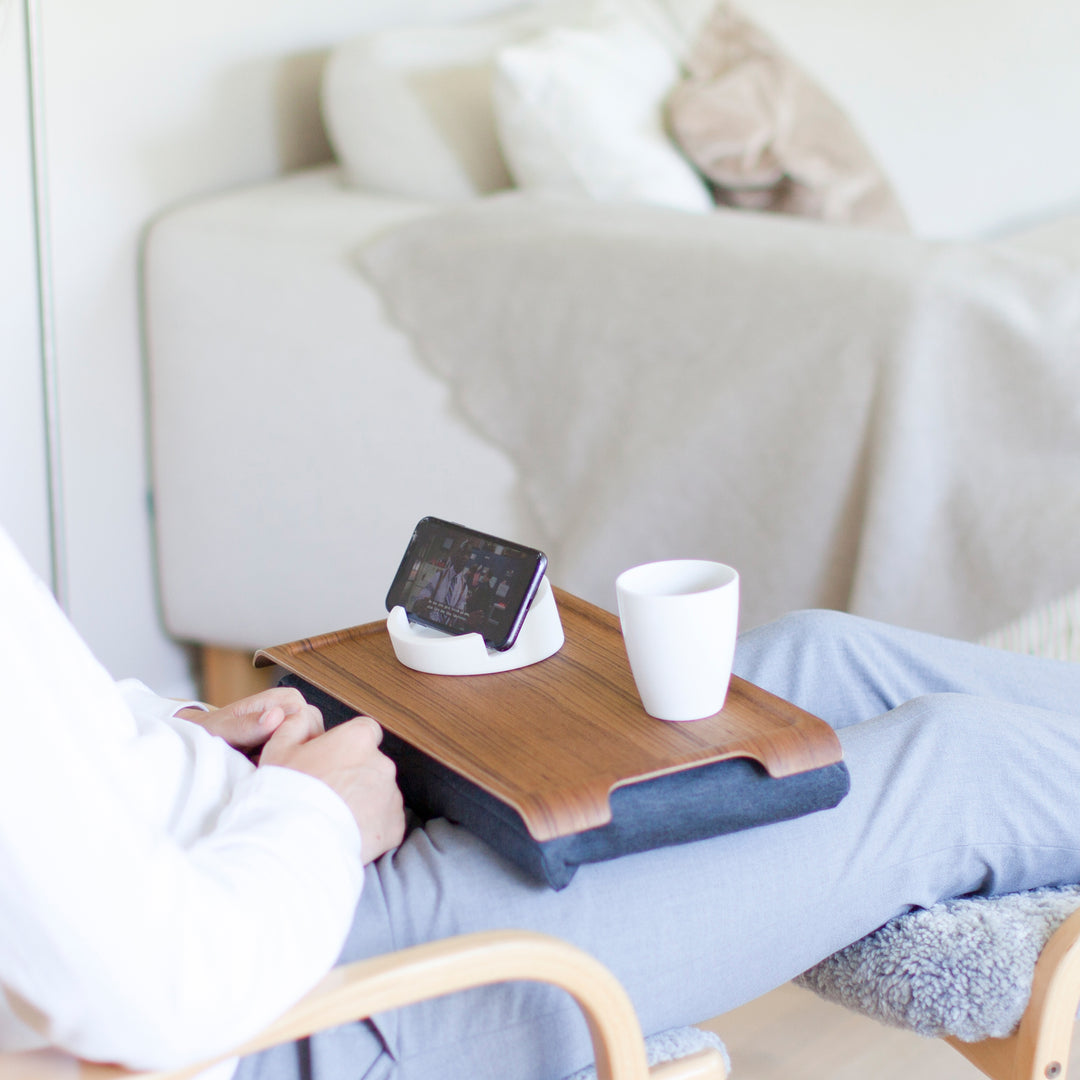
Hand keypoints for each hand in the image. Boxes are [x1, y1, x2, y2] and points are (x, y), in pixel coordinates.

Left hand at [176, 687, 321, 754]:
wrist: (206, 738)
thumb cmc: (212, 732)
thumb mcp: (223, 730)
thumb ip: (247, 725)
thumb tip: (275, 717)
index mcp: (286, 698)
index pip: (307, 724)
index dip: (289, 745)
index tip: (265, 758)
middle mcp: (298, 708)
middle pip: (314, 738)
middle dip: (292, 755)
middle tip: (263, 764)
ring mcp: (301, 724)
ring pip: (311, 750)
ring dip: (290, 761)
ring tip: (264, 765)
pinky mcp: (299, 739)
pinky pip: (304, 756)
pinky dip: (289, 765)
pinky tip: (270, 767)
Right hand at [260, 714, 405, 863]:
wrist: (295, 842)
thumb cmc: (285, 793)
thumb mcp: (279, 748)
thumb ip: (296, 724)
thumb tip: (304, 715)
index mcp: (358, 739)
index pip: (364, 731)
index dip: (348, 746)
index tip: (332, 761)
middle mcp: (381, 763)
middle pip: (371, 765)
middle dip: (354, 776)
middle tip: (326, 794)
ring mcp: (391, 796)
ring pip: (379, 794)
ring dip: (363, 802)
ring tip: (332, 817)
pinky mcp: (394, 826)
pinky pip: (385, 822)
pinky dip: (371, 827)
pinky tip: (345, 832)